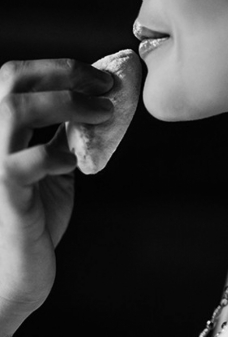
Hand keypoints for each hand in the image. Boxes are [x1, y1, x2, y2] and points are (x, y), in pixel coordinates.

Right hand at [0, 58, 113, 336]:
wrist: (17, 268)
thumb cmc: (34, 214)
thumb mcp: (53, 163)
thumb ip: (64, 133)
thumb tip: (98, 100)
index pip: (15, 75)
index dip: (61, 68)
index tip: (104, 77)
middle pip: (11, 79)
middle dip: (66, 74)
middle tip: (108, 87)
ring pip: (14, 111)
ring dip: (67, 104)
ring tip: (104, 114)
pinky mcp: (3, 194)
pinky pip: (23, 163)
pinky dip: (57, 154)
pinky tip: (76, 162)